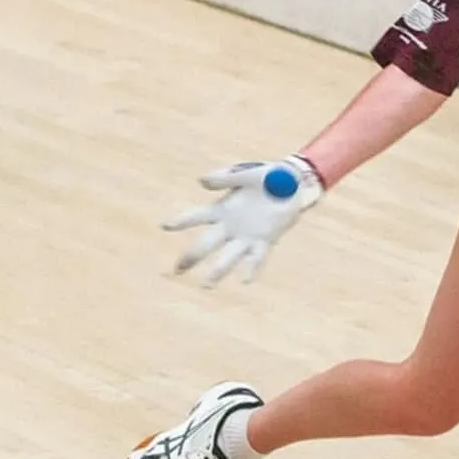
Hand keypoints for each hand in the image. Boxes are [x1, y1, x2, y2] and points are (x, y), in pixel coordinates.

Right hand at [164, 155, 323, 284]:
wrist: (294, 184)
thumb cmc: (266, 177)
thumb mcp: (245, 174)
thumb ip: (224, 178)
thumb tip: (201, 181)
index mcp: (222, 208)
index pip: (196, 216)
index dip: (181, 221)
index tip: (164, 225)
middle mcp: (230, 226)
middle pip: (206, 244)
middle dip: (191, 256)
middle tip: (177, 270)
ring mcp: (247, 236)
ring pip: (228, 256)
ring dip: (218, 270)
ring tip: (206, 285)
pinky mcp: (265, 241)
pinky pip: (256, 257)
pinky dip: (251, 268)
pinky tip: (245, 279)